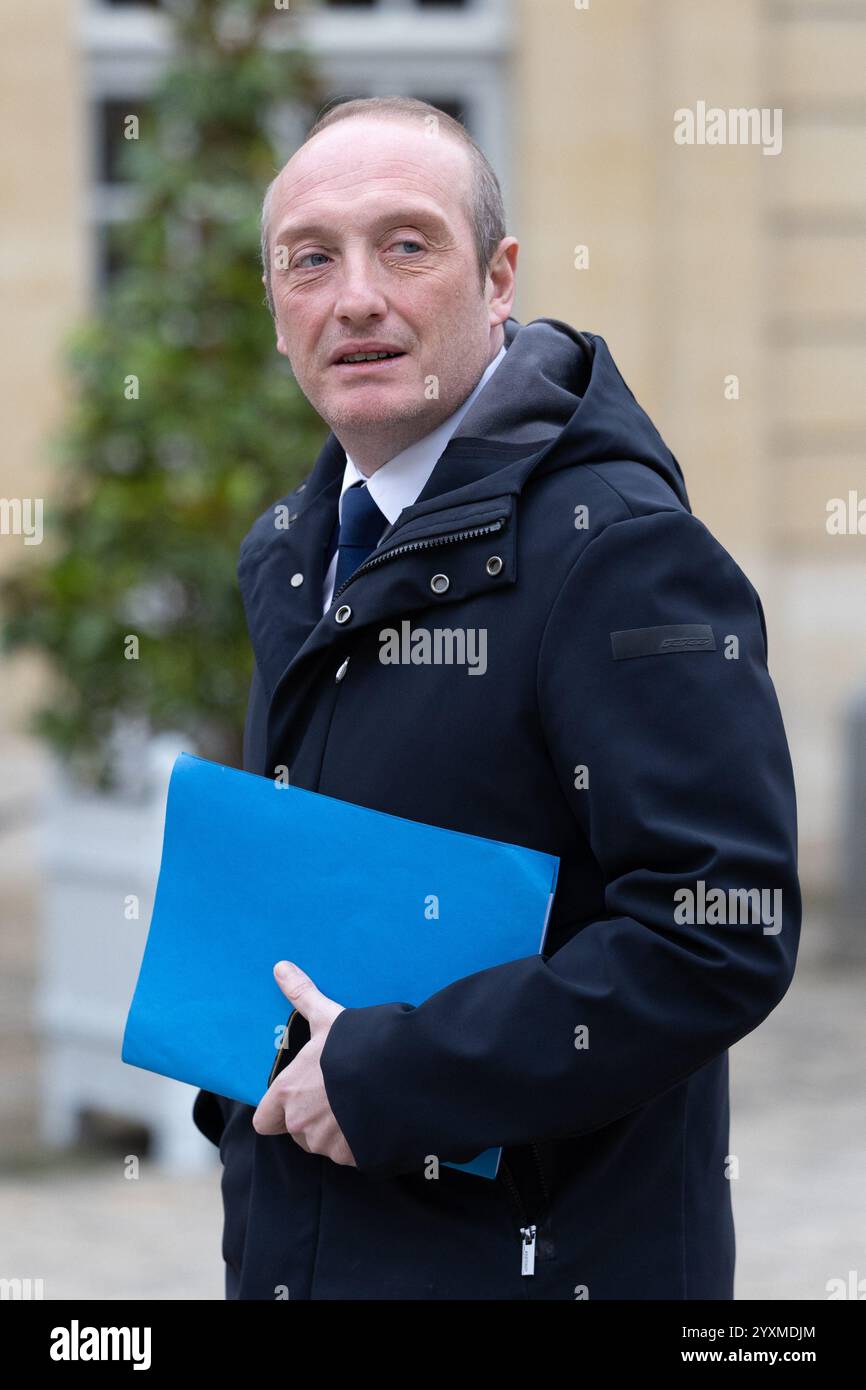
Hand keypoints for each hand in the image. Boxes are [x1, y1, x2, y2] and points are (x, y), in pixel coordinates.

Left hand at [252, 960, 356, 1166]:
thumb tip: (280, 967)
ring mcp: (328, 1145)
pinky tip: (374, 1116)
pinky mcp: (354, 1157)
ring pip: (323, 1143)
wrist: (400, 1075)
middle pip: (297, 1132)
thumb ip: (301, 995)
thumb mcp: (327, 1017)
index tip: (296, 1096)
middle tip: (335, 1093)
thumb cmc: (356, 1044)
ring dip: (336, 1131)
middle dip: (313, 1118)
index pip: (264, 1121)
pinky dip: (359, 1140)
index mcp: (287, 1094)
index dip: (277, 1110)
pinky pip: (350, 1153)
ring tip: (359, 1101)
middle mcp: (301, 1125)